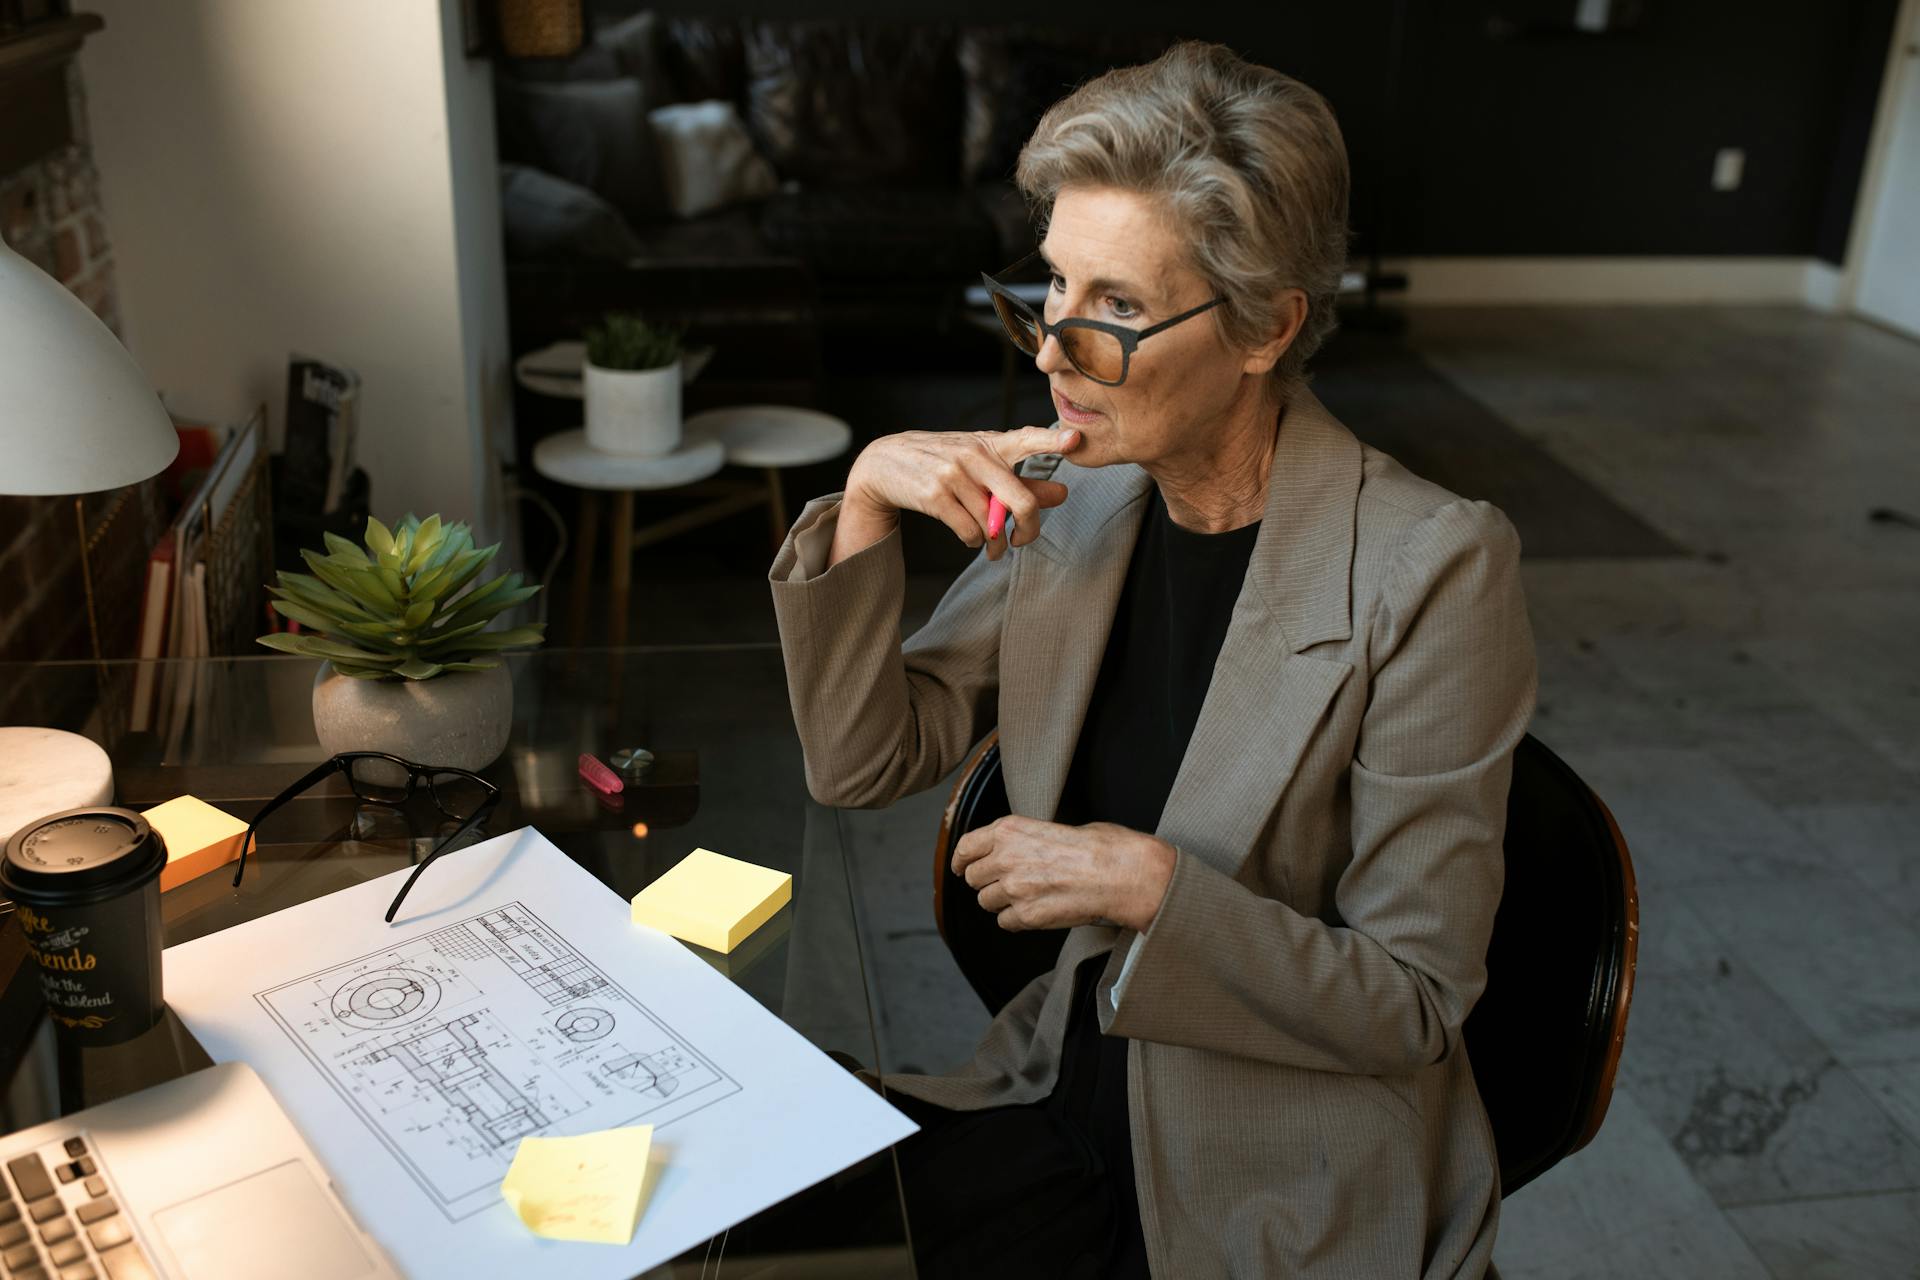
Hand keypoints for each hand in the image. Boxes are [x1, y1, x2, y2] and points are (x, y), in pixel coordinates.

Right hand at [829, 426, 1079, 566]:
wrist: (884, 464)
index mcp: (991, 444)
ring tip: (990, 545)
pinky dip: (974, 541)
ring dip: (995, 543)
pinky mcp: (935, 495)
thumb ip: (1023, 481)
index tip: (1074, 440)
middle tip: (1022, 540)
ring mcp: (954, 474)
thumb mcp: (981, 465)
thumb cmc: (942, 464)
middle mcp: (975, 455)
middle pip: (1020, 500)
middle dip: (1028, 529)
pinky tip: (968, 535)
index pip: (1027, 438)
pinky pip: (970, 532)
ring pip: (993, 524)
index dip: (1051, 441)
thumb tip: (1062, 494)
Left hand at [952, 816, 1175, 933]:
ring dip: (1001, 902)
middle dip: (986, 882)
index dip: (961, 860)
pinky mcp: (1026, 915)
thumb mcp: (1057, 826)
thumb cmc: (1102, 846)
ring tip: (1028, 898)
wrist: (1122, 874)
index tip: (961, 867)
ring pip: (986, 902)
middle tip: (1006, 885)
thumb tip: (1026, 850)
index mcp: (1010, 830)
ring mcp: (1013, 888)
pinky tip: (1037, 912)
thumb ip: (1030, 839)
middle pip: (973, 878)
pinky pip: (1006, 922)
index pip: (966, 846)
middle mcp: (1005, 857)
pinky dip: (1017, 920)